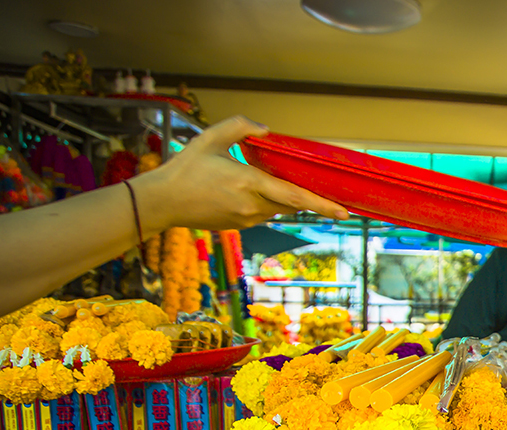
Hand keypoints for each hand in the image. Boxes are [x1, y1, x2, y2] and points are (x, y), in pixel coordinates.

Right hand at [136, 115, 349, 231]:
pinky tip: (244, 190)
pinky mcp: (239, 226)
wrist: (162, 202)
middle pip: (292, 204)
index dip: (322, 205)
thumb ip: (239, 127)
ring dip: (280, 196)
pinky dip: (264, 201)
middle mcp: (252, 205)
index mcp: (249, 183)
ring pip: (276, 208)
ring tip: (261, 180)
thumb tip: (264, 129)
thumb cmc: (185, 168)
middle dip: (312, 202)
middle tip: (335, 203)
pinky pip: (262, 212)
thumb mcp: (210, 138)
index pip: (295, 197)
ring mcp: (246, 219)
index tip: (344, 212)